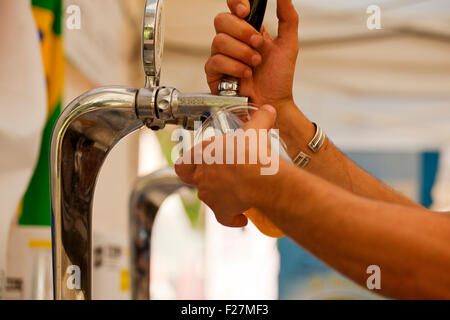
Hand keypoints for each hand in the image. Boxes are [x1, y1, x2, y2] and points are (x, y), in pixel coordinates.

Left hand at [175, 105, 277, 227]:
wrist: (258, 177)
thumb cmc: (250, 153)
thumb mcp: (254, 129)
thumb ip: (260, 118)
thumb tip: (268, 110)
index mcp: (204, 156)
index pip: (184, 162)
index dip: (189, 163)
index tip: (200, 162)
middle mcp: (203, 177)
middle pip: (196, 180)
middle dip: (209, 178)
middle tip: (223, 176)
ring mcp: (210, 195)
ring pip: (210, 198)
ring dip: (221, 196)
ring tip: (238, 193)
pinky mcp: (222, 210)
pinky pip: (224, 217)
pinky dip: (232, 218)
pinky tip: (242, 218)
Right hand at [205, 0, 299, 108]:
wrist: (273, 102)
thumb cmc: (278, 78)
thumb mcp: (288, 45)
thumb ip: (288, 18)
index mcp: (247, 30)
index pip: (232, 7)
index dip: (235, 3)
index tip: (246, 10)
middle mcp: (232, 40)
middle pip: (221, 20)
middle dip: (242, 32)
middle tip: (258, 45)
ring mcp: (221, 56)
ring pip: (219, 41)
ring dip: (241, 53)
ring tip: (254, 64)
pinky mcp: (214, 73)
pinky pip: (215, 61)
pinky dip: (234, 67)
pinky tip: (245, 75)